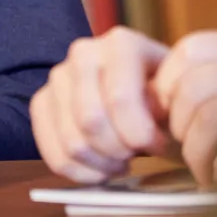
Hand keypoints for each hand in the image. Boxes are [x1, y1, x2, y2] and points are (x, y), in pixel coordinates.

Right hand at [30, 26, 171, 182]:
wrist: (136, 85)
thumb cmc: (161, 92)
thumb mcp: (175, 93)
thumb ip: (169, 105)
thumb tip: (152, 124)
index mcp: (121, 43)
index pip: (120, 97)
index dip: (140, 134)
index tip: (158, 146)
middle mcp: (84, 53)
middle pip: (91, 121)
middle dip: (118, 151)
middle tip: (135, 155)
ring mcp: (58, 76)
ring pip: (72, 141)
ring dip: (101, 165)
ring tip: (120, 162)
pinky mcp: (41, 102)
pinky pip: (52, 153)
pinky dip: (79, 173)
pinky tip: (100, 169)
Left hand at [150, 29, 216, 186]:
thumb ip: (209, 87)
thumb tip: (150, 104)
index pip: (190, 53)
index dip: (168, 92)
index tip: (175, 123)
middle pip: (192, 86)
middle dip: (180, 130)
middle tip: (195, 156)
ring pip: (208, 117)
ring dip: (198, 157)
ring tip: (210, 173)